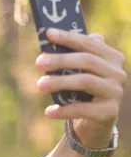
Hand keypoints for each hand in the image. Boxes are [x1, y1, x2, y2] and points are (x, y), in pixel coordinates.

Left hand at [37, 29, 126, 146]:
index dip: (69, 37)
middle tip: (38, 62)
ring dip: (60, 82)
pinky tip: (49, 112)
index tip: (48, 33)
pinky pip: (83, 109)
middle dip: (61, 60)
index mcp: (112, 58)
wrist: (96, 123)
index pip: (90, 44)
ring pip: (86, 82)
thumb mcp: (79, 72)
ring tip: (39, 85)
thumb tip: (51, 35)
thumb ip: (73, 55)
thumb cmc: (83, 92)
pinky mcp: (109, 112)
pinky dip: (64, 110)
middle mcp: (118, 73)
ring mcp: (115, 92)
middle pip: (87, 61)